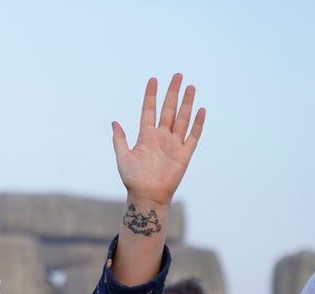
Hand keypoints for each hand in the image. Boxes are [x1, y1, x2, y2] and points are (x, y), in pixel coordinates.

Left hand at [112, 73, 204, 206]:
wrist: (147, 196)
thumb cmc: (133, 179)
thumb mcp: (122, 157)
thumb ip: (119, 139)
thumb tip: (114, 122)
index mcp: (146, 136)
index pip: (149, 110)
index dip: (151, 95)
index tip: (153, 80)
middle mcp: (161, 137)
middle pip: (168, 110)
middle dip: (173, 93)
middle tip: (177, 75)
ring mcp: (174, 144)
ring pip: (182, 119)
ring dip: (187, 103)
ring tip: (190, 87)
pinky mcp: (184, 154)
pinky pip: (193, 136)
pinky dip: (197, 124)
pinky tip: (200, 110)